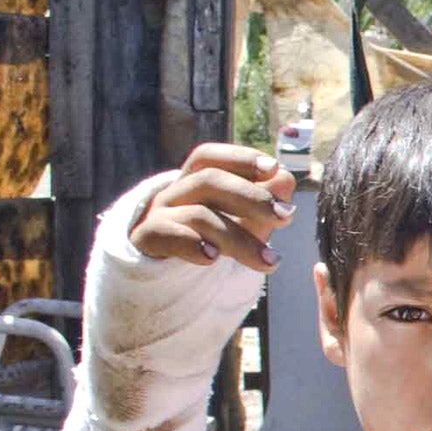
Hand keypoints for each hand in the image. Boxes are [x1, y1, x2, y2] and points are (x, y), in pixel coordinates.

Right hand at [130, 145, 296, 272]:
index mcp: (193, 181)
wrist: (161, 274)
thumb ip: (262, 204)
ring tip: (269, 260)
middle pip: (209, 180)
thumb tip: (285, 178)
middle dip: (252, 197)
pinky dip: (191, 244)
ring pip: (198, 215)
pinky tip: (213, 258)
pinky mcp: (146, 241)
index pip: (208, 156)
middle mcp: (174, 192)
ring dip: (239, 238)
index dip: (240, 158)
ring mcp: (158, 215)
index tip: (274, 167)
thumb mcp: (240, 222)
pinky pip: (165, 234)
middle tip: (285, 216)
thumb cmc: (209, 239)